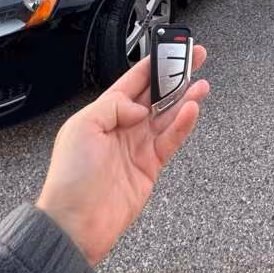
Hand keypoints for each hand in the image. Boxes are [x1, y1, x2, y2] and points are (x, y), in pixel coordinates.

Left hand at [36, 46, 209, 265]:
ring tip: (202, 84)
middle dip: (176, 76)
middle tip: (195, 59)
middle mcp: (123, 126)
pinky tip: (193, 109)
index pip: (133, 81)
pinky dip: (184, 124)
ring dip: (186, 98)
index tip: (171, 49)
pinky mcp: (151, 166)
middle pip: (156, 95)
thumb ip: (114, 107)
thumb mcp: (82, 127)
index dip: (154, 64)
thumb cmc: (70, 178)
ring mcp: (138, 146)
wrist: (76, 223)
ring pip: (168, 115)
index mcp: (103, 113)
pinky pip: (171, 139)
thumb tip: (140, 108)